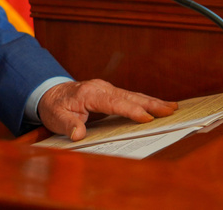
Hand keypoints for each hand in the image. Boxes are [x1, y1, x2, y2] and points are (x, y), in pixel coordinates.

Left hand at [38, 79, 176, 140]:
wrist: (49, 93)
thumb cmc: (54, 107)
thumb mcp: (55, 118)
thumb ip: (66, 125)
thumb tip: (78, 134)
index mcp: (88, 94)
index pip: (113, 102)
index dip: (130, 110)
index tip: (146, 118)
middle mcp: (101, 88)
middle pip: (129, 96)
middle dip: (150, 103)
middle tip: (171, 110)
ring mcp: (106, 89)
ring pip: (132, 95)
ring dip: (152, 101)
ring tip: (172, 108)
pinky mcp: (110, 93)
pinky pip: (130, 97)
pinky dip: (145, 101)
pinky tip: (158, 106)